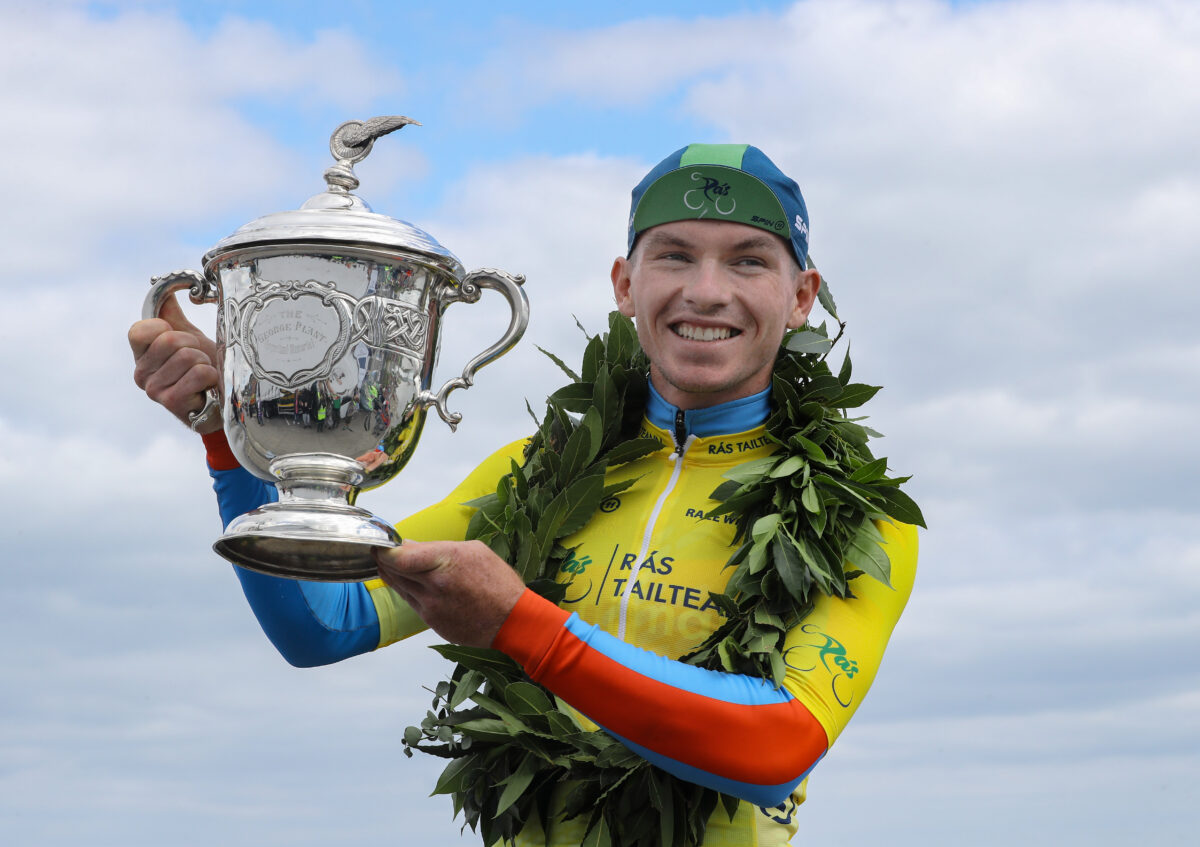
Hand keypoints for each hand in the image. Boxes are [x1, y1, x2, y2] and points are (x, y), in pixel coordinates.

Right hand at [129, 292, 221, 433]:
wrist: (223, 404)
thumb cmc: (204, 370)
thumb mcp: (188, 339)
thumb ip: (172, 315)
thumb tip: (162, 286)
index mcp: (141, 355)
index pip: (140, 330)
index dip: (167, 329)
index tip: (180, 340)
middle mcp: (141, 373)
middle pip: (170, 340)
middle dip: (194, 346)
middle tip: (198, 361)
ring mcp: (153, 390)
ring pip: (188, 356)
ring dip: (205, 363)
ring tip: (204, 376)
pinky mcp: (171, 402)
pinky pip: (199, 373)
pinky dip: (212, 377)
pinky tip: (208, 388)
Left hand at [373, 540, 525, 647]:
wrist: (512, 620)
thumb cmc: (498, 583)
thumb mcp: (474, 551)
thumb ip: (438, 547)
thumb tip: (411, 546)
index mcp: (445, 562)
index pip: (398, 557)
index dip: (384, 550)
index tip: (380, 544)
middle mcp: (434, 585)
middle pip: (393, 571)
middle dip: (384, 560)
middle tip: (382, 552)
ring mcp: (431, 607)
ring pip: (399, 587)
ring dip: (393, 575)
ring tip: (393, 565)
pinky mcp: (432, 622)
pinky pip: (411, 602)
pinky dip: (408, 591)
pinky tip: (414, 584)